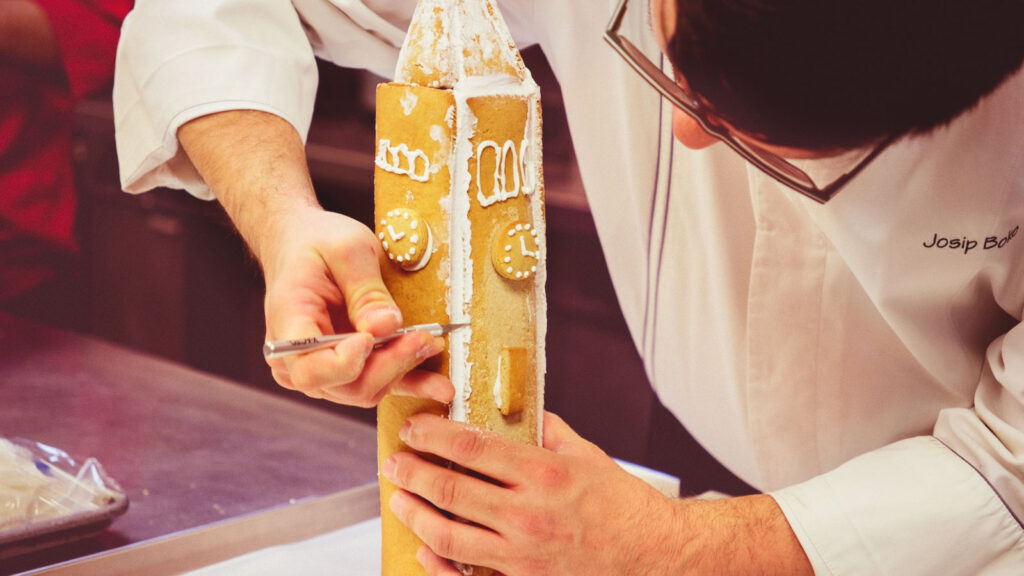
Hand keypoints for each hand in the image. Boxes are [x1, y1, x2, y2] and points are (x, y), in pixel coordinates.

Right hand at [178, 110, 454, 406]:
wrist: (301, 244)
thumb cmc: (318, 243)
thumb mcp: (347, 250)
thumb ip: (366, 291)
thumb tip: (387, 326)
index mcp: (288, 324)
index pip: (311, 369)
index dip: (347, 362)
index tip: (373, 336)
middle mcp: (296, 358)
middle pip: (345, 385)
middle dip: (389, 365)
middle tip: (423, 337)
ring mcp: (319, 368)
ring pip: (364, 390)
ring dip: (402, 370)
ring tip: (431, 343)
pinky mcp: (344, 369)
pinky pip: (377, 384)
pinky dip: (409, 383)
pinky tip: (439, 386)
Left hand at [381, 412, 686, 574]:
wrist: (654, 558)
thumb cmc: (626, 508)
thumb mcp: (588, 456)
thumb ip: (549, 431)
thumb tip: (521, 412)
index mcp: (544, 474)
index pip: (471, 446)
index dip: (433, 434)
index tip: (415, 427)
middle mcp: (527, 514)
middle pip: (450, 488)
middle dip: (412, 471)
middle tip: (394, 461)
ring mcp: (521, 553)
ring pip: (448, 534)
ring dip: (414, 513)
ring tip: (399, 498)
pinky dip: (438, 565)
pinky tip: (423, 549)